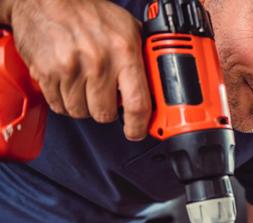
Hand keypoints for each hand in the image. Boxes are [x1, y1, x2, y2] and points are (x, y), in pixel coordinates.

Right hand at [7, 0, 150, 139]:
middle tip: (105, 96)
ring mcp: (70, 69)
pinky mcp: (46, 73)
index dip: (138, 126)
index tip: (137, 132)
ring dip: (84, 105)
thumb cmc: (89, 12)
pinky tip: (68, 84)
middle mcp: (98, 62)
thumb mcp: (127, 28)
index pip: (138, 104)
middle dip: (107, 110)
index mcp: (124, 52)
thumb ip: (142, 57)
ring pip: (81, 112)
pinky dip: (64, 101)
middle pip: (105, 114)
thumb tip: (156, 86)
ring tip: (84, 85)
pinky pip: (59, 106)